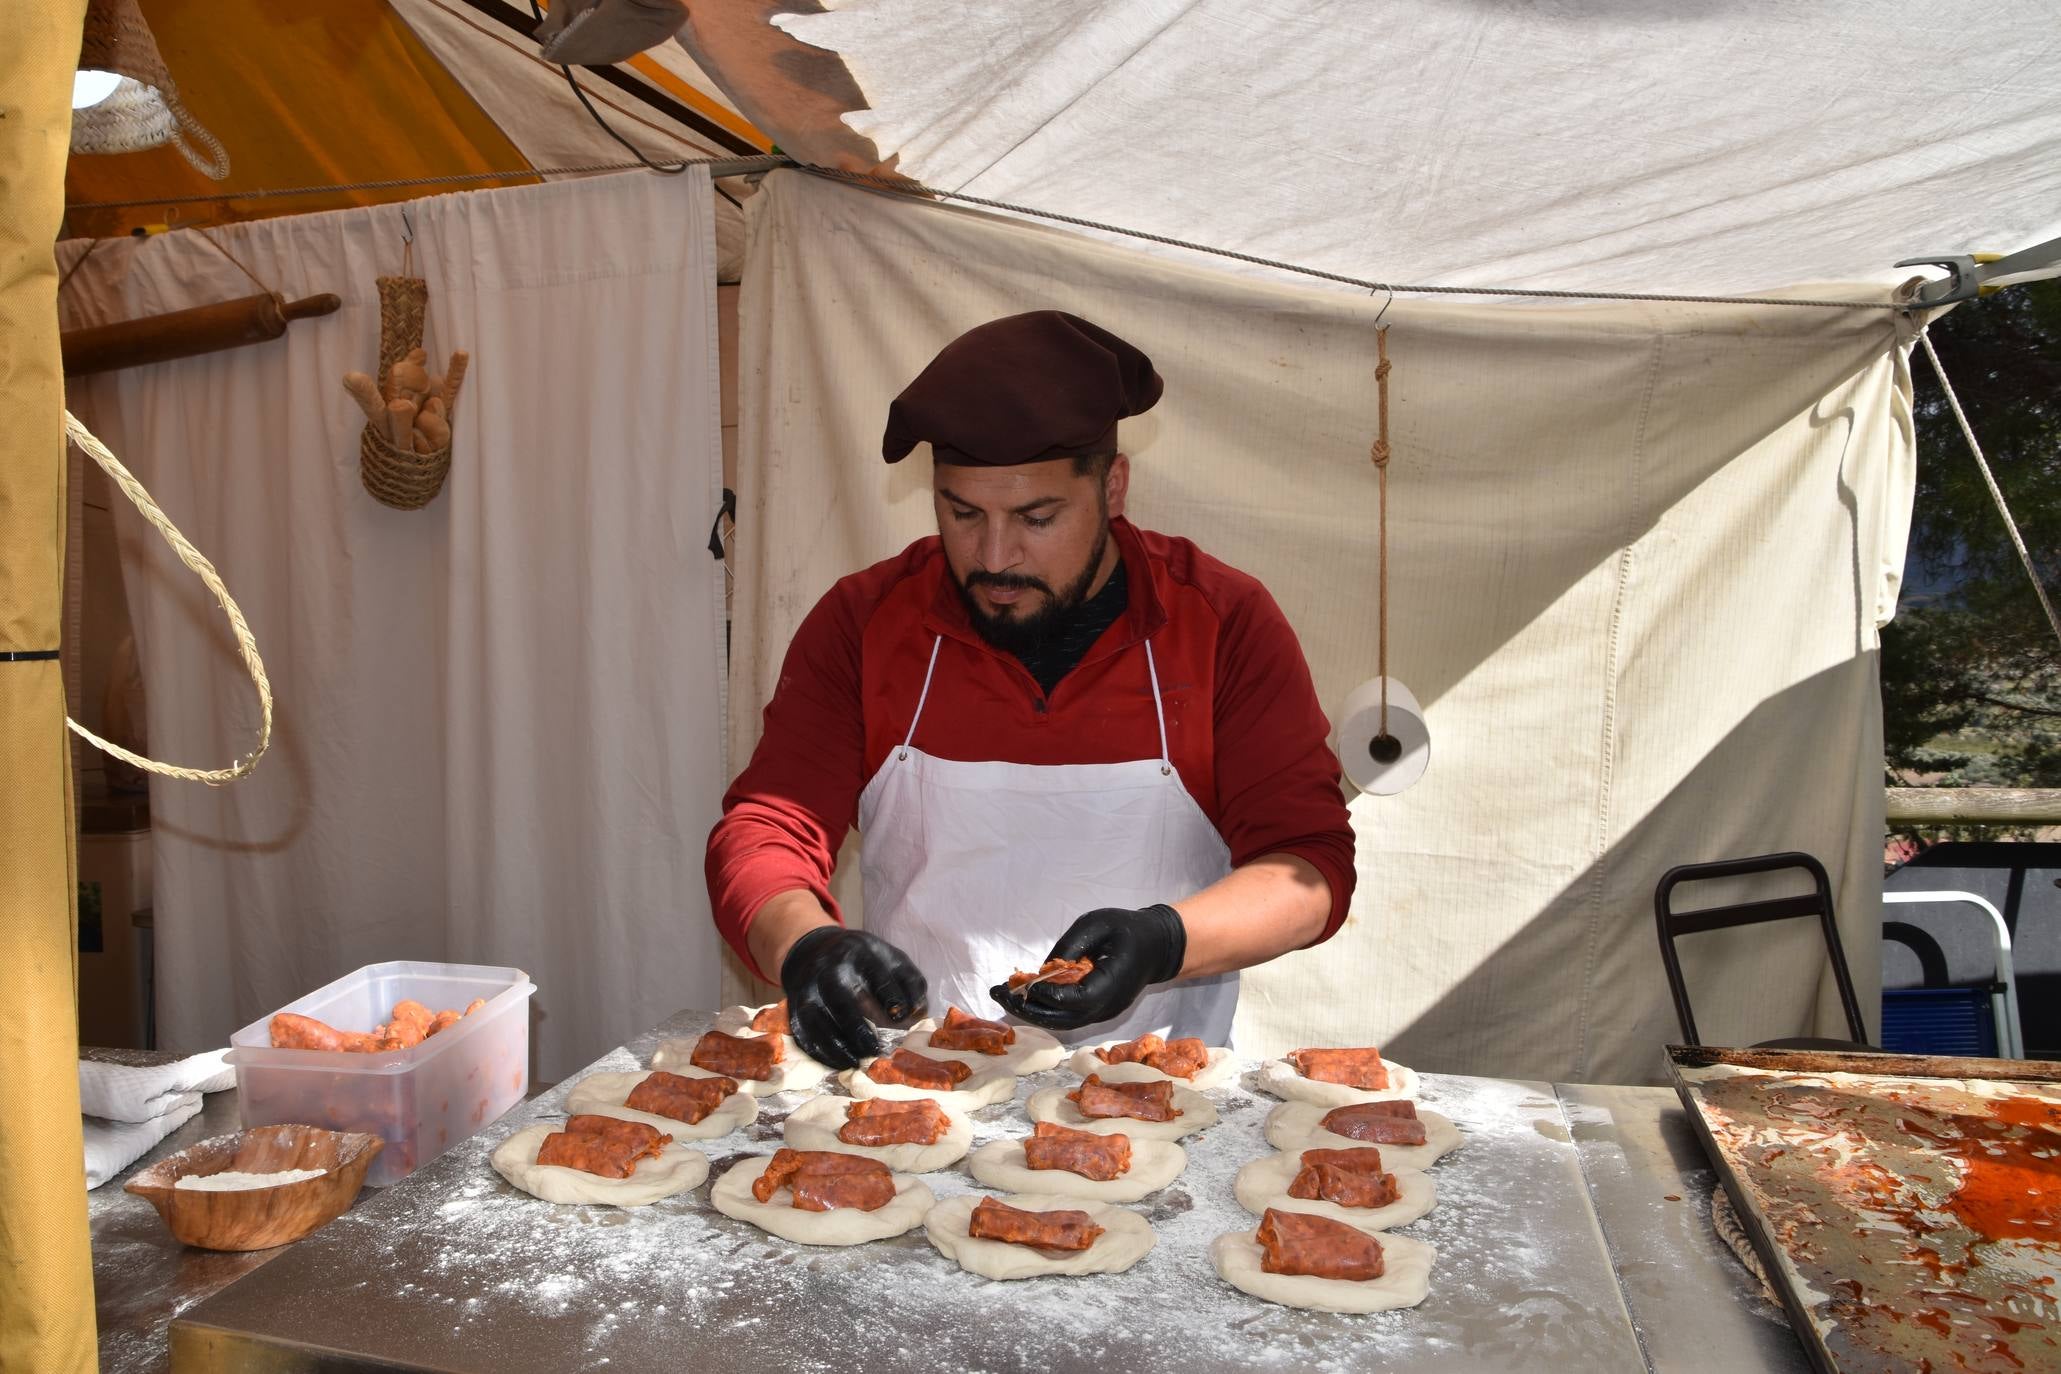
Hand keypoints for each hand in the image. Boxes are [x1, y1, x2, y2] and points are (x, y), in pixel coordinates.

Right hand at [779, 926, 927, 1068]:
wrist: (813, 949)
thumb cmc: (863, 961)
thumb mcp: (889, 958)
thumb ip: (910, 981)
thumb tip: (917, 1011)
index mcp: (859, 952)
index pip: (878, 975)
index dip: (892, 997)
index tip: (902, 1016)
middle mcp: (829, 969)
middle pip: (840, 1000)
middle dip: (857, 1028)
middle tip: (875, 1049)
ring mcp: (808, 988)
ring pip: (817, 1020)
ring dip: (836, 1045)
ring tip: (857, 1061)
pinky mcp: (794, 1006)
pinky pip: (803, 1032)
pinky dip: (820, 1051)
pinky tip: (839, 1061)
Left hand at [990, 905, 1186, 1030]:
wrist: (1157, 946)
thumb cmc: (1127, 929)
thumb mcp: (1098, 923)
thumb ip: (1071, 944)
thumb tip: (1043, 968)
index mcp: (1114, 983)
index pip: (1078, 999)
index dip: (1048, 994)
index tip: (1021, 982)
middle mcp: (1109, 1006)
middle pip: (1065, 1018)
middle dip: (1028, 1008)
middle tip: (997, 992)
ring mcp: (1104, 1013)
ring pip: (1063, 1022)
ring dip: (1031, 1012)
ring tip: (1002, 996)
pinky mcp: (1097, 1012)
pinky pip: (1067, 1017)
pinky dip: (1043, 1009)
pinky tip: (1022, 997)